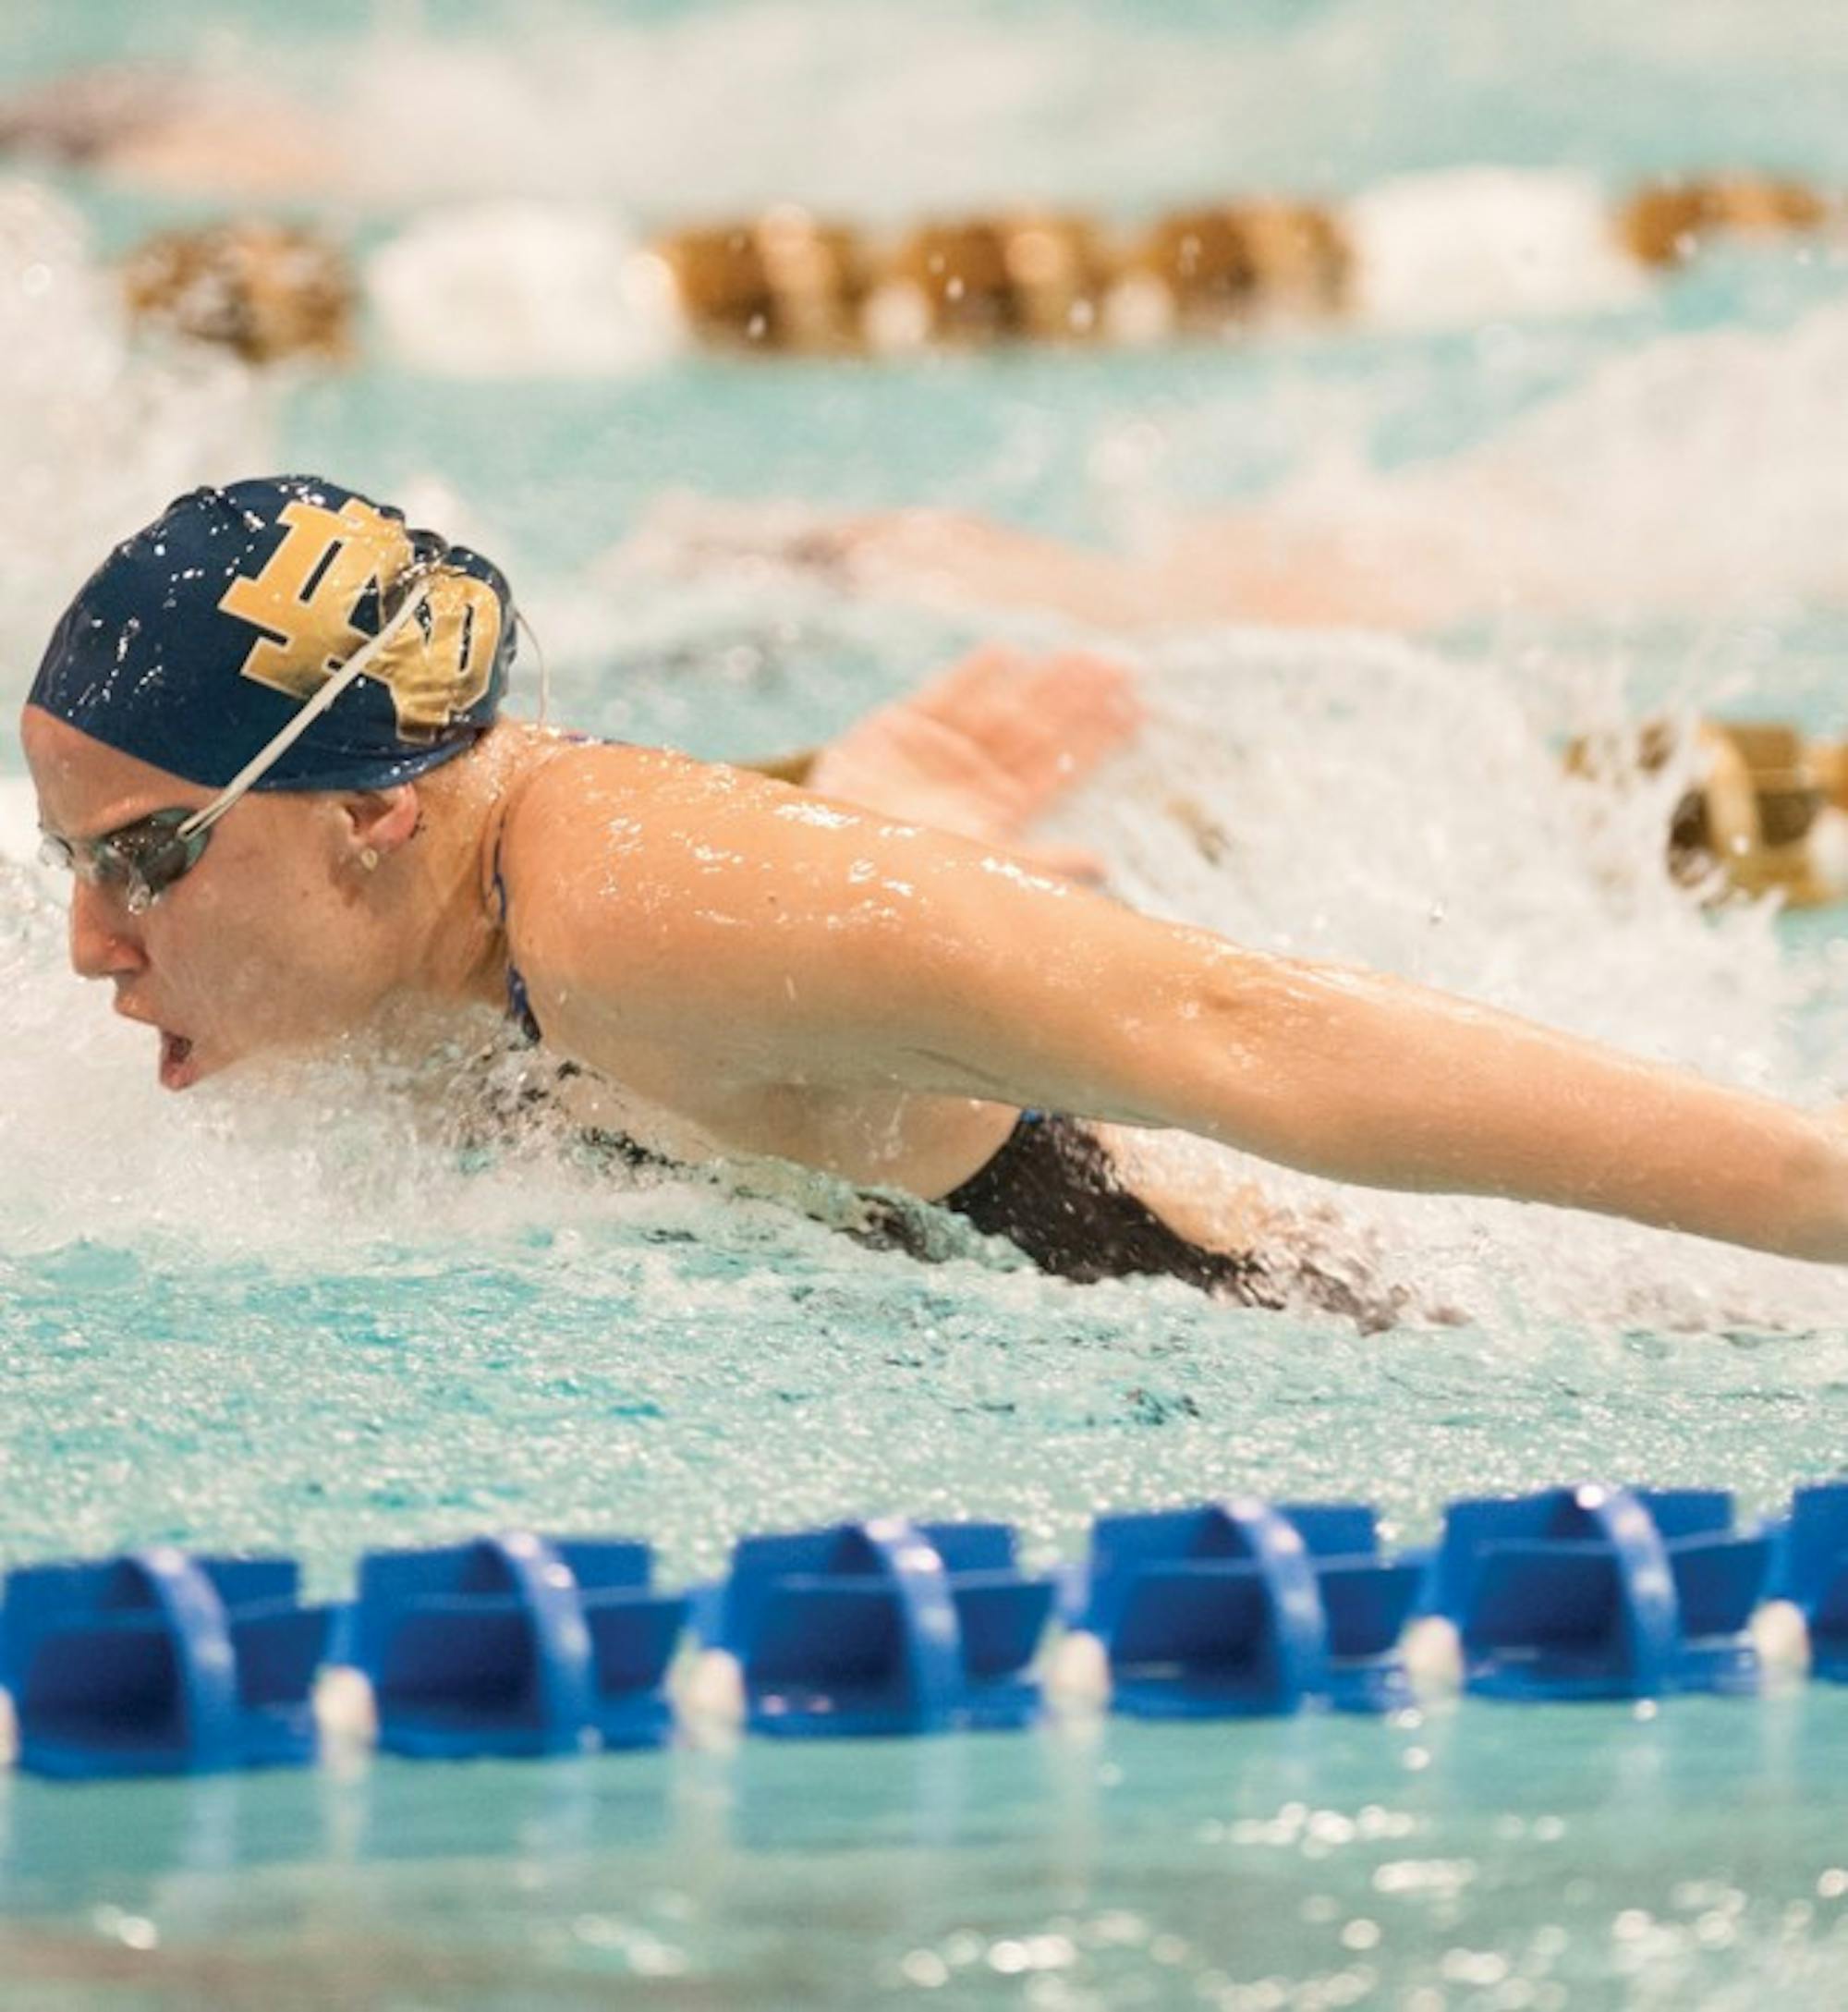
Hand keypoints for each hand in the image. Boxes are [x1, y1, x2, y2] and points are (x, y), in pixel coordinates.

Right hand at [805, 644, 1142, 878]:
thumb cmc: (902, 892)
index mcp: (997, 815)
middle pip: (1036, 731)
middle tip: (1126, 666)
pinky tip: (1005, 654)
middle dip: (1079, 699)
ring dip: (1040, 681)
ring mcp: (933, 754)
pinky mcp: (891, 733)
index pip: (1057, 770)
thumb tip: (1104, 865)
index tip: (1137, 710)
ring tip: (1083, 655)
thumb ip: (1037, 866)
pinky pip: (938, 697)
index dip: (1097, 740)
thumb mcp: (977, 878)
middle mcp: (970, 780)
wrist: (822, 882)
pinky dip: (968, 676)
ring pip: (997, 707)